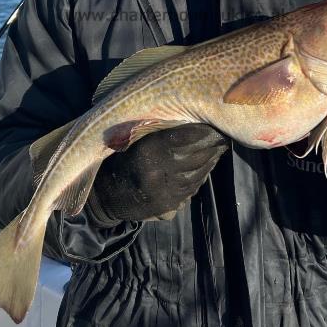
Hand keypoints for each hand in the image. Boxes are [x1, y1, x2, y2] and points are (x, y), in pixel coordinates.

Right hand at [86, 124, 228, 225]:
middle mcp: (158, 172)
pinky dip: (201, 175)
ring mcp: (164, 192)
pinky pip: (192, 188)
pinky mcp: (168, 206)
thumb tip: (192, 120)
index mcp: (148, 151)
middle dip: (212, 145)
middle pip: (197, 156)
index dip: (203, 131)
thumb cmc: (120, 158)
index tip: (214, 124)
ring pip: (198, 173)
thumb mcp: (134, 139)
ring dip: (210, 160)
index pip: (185, 137)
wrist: (104, 195)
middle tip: (222, 136)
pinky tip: (204, 166)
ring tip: (217, 149)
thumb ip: (159, 131)